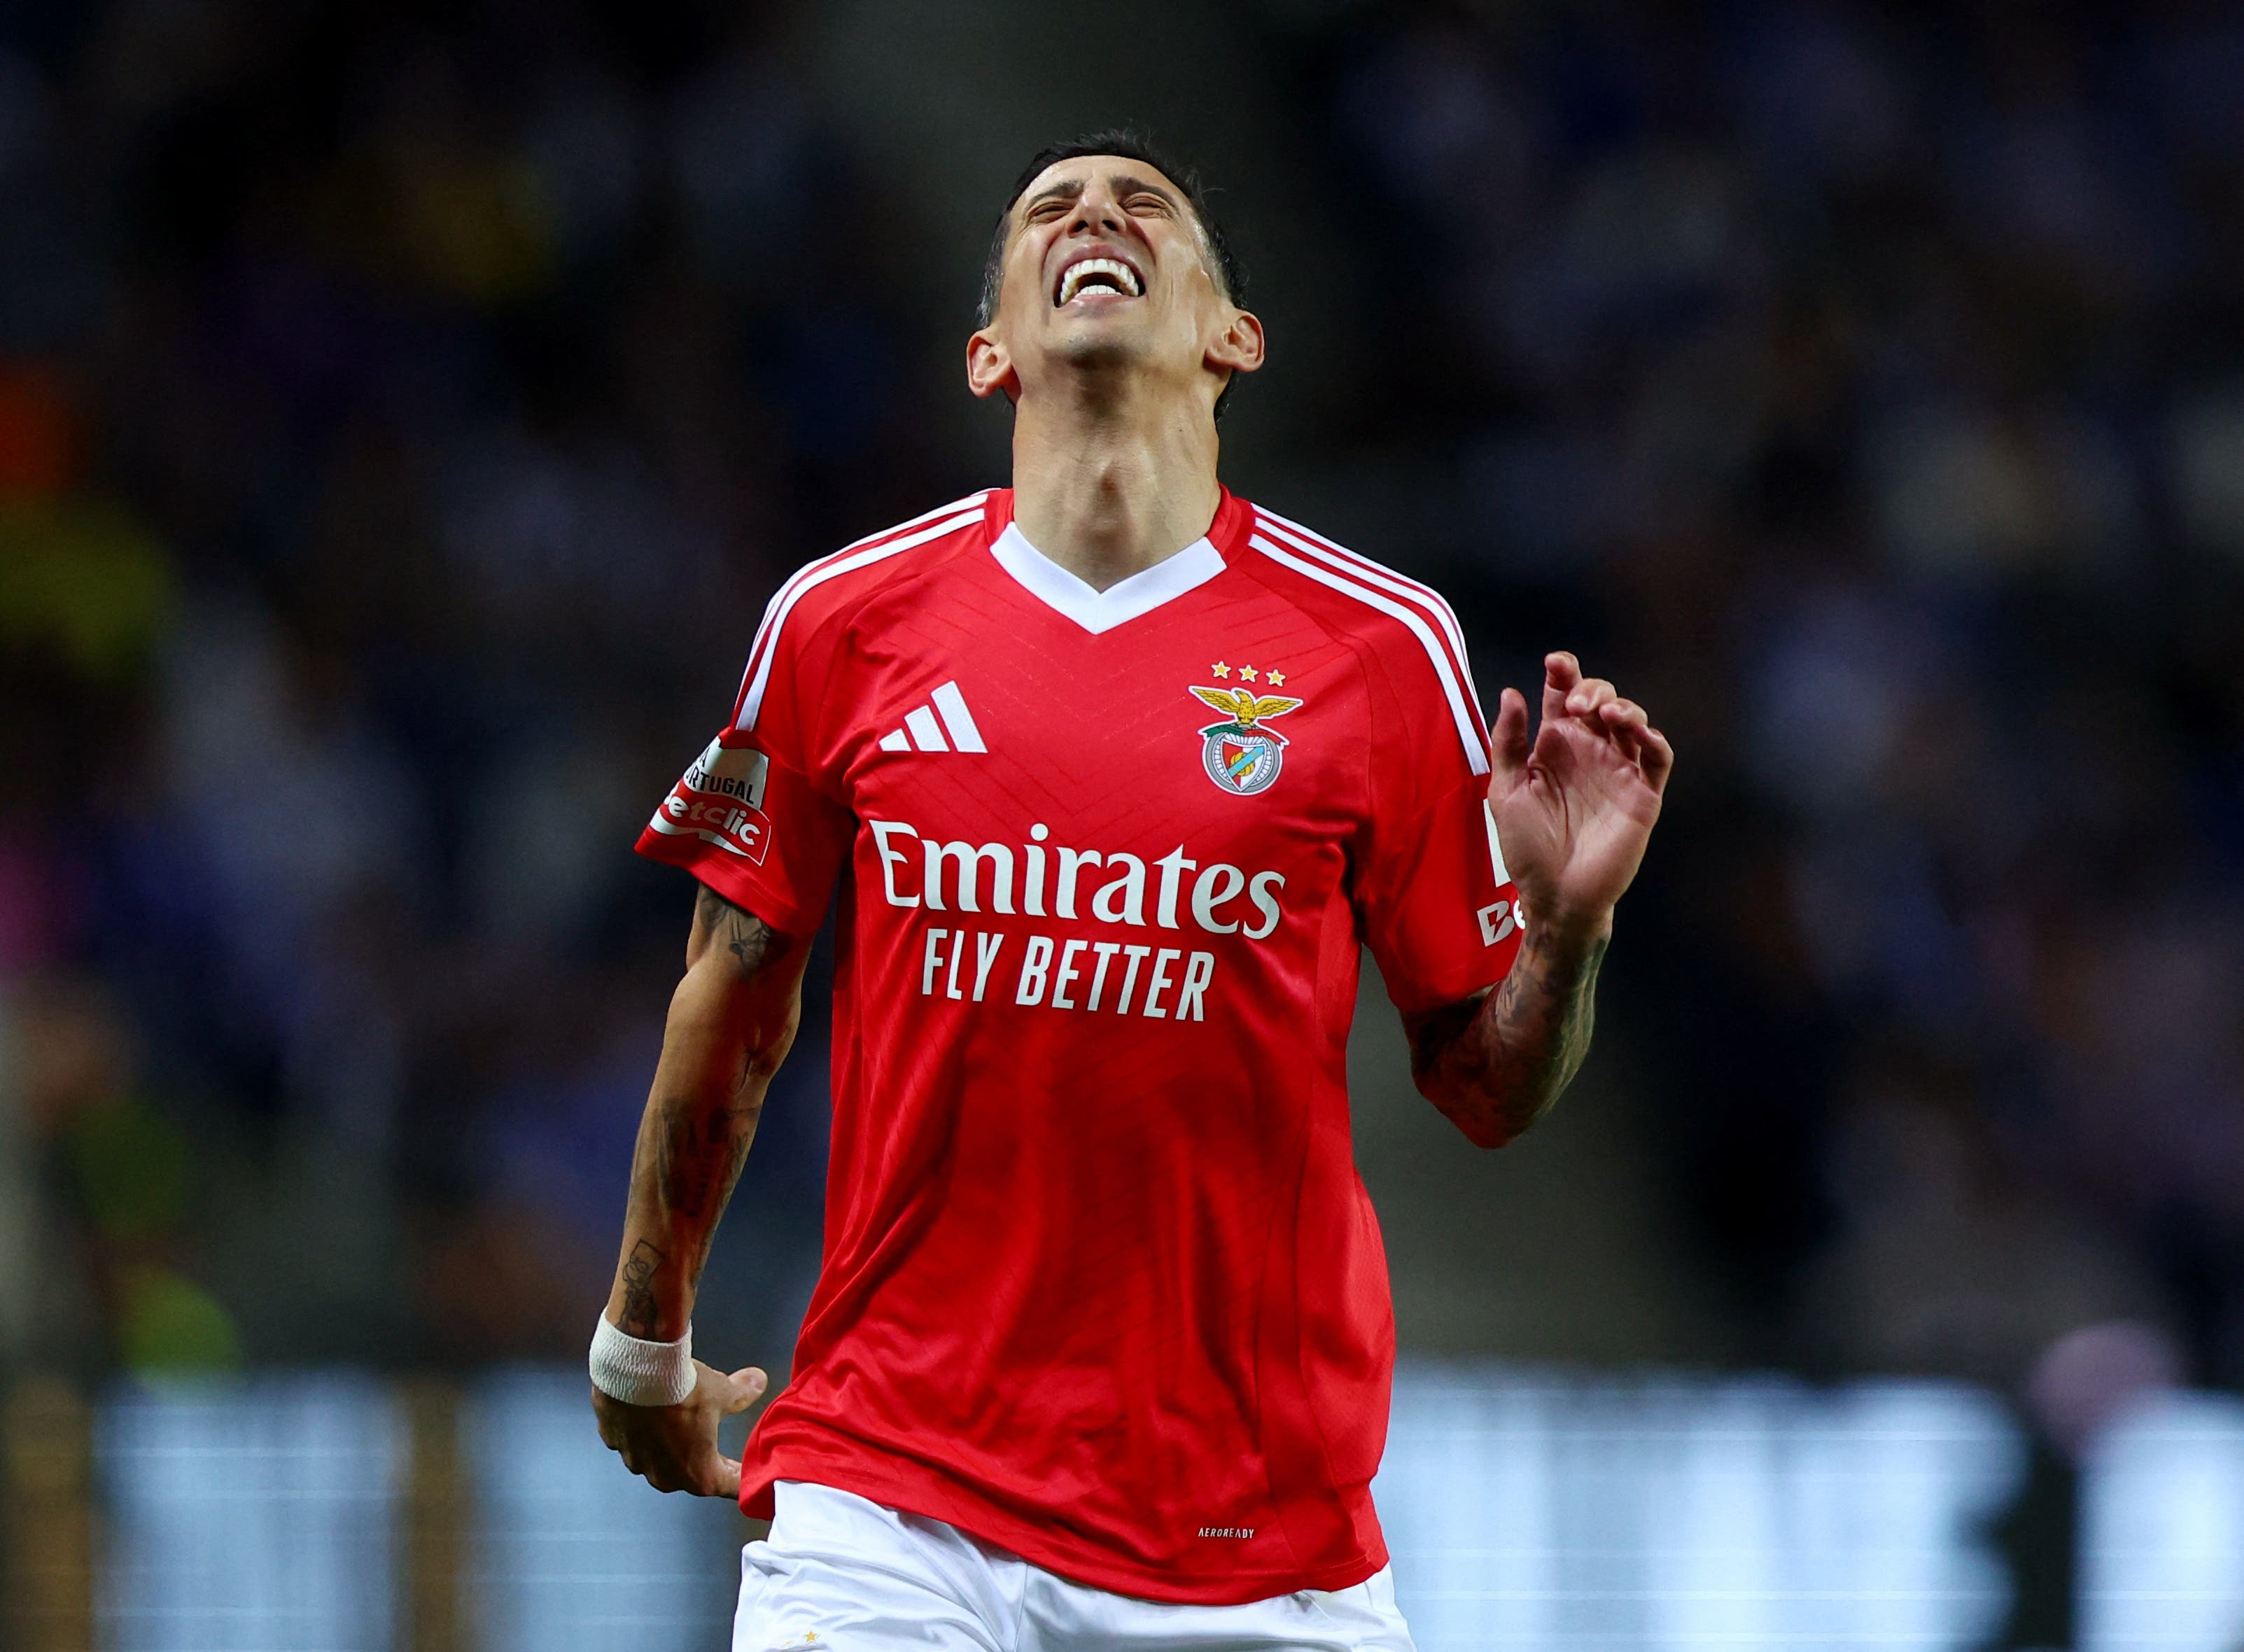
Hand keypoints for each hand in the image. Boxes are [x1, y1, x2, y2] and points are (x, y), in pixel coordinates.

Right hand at [591, 1358, 767, 1495]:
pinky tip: (649, 1411)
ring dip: (669, 1444)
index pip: (729, 1486)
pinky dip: (643, 1430)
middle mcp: (664, 1477)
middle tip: (713, 1442)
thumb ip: (742, 1393)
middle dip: (702, 1458)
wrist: (634, 1368)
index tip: (748, 1475)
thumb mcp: (722, 1391)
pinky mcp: (613, 1440)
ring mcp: (635, 1461)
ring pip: (658, 1459)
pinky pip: (634, 1440)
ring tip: (678, 1421)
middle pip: (690, 1474)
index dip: (741, 1477)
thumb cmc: (684, 1388)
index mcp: (698, 1475)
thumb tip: (758, 1381)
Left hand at [1488, 652, 1671, 946]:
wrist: (1555, 895)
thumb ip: (1509, 743)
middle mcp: (1589, 752)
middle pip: (1600, 700)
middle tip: (1576, 705)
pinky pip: (1658, 759)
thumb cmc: (1527, 847)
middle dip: (1592, 689)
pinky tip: (1640, 733)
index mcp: (1555, 746)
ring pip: (1632, 722)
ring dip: (1624, 707)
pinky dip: (1654, 741)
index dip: (1563, 673)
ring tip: (1606, 714)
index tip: (1555, 661)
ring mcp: (1618, 771)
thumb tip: (1511, 691)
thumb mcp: (1506, 791)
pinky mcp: (1642, 795)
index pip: (1563, 697)